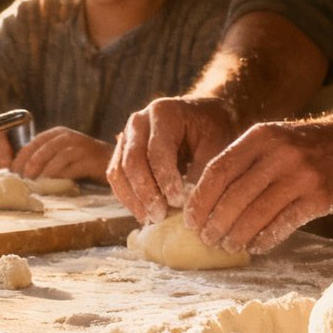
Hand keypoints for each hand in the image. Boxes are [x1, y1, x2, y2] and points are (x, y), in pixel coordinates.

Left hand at [12, 128, 109, 180]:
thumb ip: (45, 157)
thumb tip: (21, 170)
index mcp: (59, 133)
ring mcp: (81, 147)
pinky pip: (73, 168)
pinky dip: (61, 176)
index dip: (23, 155)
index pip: (36, 141)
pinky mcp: (91, 160)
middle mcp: (69, 137)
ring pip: (59, 157)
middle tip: (23, 177)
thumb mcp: (61, 153)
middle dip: (32, 163)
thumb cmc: (80, 160)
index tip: (13, 170)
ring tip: (36, 182)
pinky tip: (54, 185)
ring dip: (45, 170)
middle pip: (46, 148)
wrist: (110, 160)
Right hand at [107, 96, 243, 223]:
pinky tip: (144, 213)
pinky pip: (116, 177)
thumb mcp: (216, 144)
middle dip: (145, 192)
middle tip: (160, 216)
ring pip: (118, 171)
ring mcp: (127, 136)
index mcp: (163, 113)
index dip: (165, 180)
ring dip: (133, 198)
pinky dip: (127, 197)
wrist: (203, 116)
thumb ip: (203, 170)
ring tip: (151, 218)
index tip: (178, 203)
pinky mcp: (122, 152)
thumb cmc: (213, 129)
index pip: (157, 151)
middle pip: (132, 161)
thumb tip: (188, 204)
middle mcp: (138, 122)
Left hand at [185, 116, 332, 255]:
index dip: (201, 200)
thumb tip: (207, 200)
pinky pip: (283, 224)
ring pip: (257, 213)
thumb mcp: (273, 140)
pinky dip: (265, 239)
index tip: (190, 220)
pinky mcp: (319, 196)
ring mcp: (301, 175)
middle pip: (234, 195)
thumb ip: (243, 162)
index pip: (218, 170)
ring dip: (237, 235)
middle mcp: (279, 153)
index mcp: (260, 137)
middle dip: (216, 222)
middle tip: (206, 239)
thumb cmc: (306, 147)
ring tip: (228, 246)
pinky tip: (255, 247)